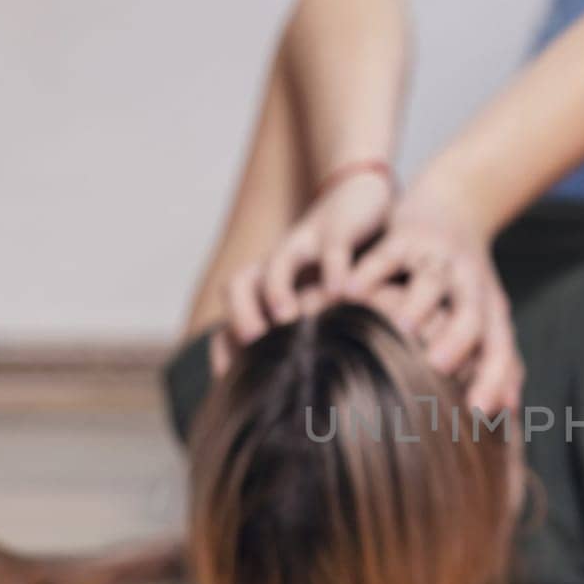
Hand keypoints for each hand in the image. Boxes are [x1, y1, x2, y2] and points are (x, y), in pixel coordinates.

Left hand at [210, 166, 393, 375]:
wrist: (360, 197)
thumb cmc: (341, 263)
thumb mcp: (320, 299)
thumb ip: (308, 334)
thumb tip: (300, 386)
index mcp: (269, 282)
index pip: (232, 313)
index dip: (223, 343)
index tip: (226, 380)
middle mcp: (279, 263)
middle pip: (241, 284)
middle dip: (240, 314)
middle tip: (249, 347)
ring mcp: (305, 243)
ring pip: (277, 262)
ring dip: (277, 290)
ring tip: (287, 319)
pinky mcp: (337, 228)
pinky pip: (332, 249)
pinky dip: (335, 269)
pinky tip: (344, 293)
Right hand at [344, 177, 522, 414]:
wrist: (455, 204)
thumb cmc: (466, 279)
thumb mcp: (488, 315)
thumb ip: (499, 362)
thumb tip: (510, 412)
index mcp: (490, 308)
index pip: (498, 347)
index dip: (493, 379)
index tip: (478, 412)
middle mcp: (469, 283)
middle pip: (471, 314)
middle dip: (457, 341)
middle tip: (437, 366)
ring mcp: (437, 257)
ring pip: (429, 282)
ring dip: (415, 305)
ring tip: (398, 328)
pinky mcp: (405, 234)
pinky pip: (386, 254)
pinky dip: (368, 271)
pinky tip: (347, 292)